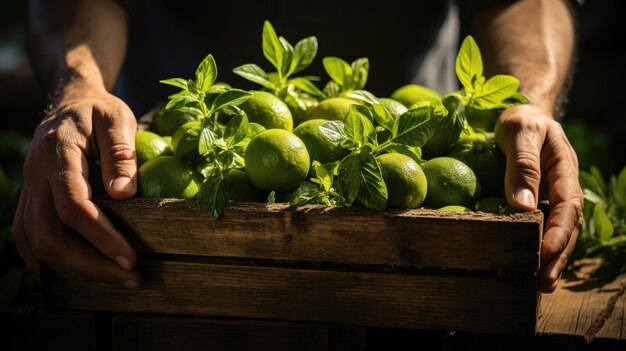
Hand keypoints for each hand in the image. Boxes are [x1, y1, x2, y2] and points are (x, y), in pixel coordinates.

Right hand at [12, 78, 142, 287]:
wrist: (67, 103)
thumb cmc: (98, 111)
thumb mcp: (117, 118)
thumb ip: (121, 152)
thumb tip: (125, 195)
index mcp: (56, 152)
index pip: (73, 205)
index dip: (101, 236)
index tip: (130, 258)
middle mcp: (35, 176)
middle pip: (50, 235)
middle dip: (90, 265)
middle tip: (131, 278)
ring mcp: (28, 191)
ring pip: (37, 244)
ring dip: (76, 269)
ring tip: (117, 279)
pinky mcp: (29, 202)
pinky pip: (30, 240)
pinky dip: (54, 262)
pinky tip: (82, 273)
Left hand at [495, 104, 582, 292]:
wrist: (520, 113)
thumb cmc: (518, 119)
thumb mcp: (519, 132)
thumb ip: (522, 166)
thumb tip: (521, 206)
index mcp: (563, 170)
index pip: (567, 207)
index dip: (558, 233)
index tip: (544, 255)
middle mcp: (562, 186)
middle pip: (567, 226)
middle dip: (558, 256)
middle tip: (543, 284)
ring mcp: (552, 195)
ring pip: (558, 231)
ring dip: (551, 258)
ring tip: (538, 285)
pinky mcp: (538, 201)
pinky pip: (542, 227)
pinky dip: (539, 247)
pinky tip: (528, 266)